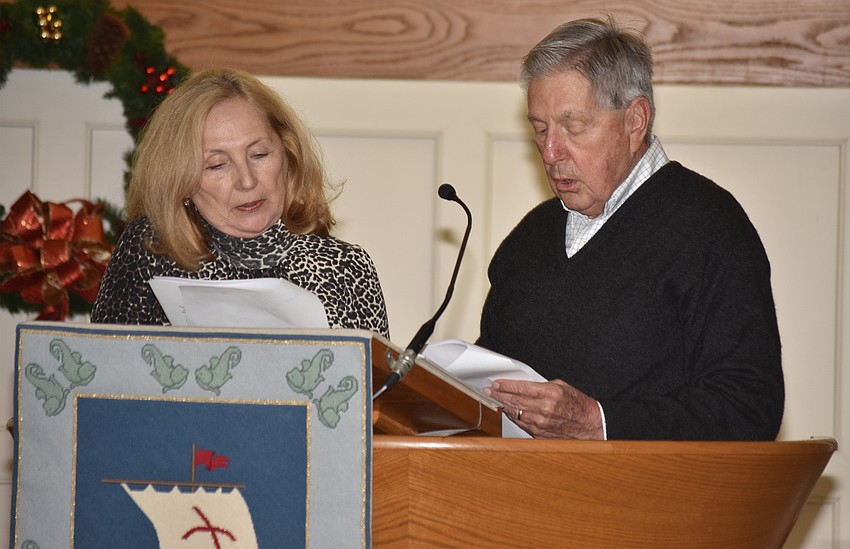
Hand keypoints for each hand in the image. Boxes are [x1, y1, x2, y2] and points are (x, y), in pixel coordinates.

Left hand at [485, 378, 602, 439]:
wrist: (592, 425)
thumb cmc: (579, 405)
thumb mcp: (562, 386)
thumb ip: (541, 385)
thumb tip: (523, 386)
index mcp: (550, 394)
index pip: (520, 388)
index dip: (505, 386)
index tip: (496, 383)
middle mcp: (544, 409)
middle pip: (514, 401)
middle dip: (499, 395)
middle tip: (489, 391)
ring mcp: (541, 424)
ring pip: (515, 414)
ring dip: (503, 406)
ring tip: (495, 400)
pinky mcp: (540, 434)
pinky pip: (521, 424)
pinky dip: (513, 417)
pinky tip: (508, 411)